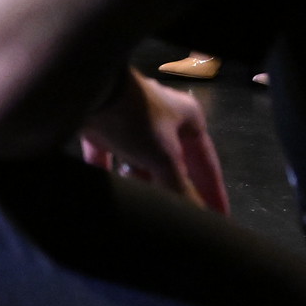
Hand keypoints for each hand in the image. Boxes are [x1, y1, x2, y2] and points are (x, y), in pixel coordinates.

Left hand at [78, 69, 228, 214]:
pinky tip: (112, 191)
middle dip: (175, 189)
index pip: (207, 163)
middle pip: (173, 162)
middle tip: (181, 218)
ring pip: (141, 160)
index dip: (214, 192)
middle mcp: (161, 116)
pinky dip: (108, 171)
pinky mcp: (100, 124)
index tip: (219, 217)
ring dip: (142, 182)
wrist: (85, 88)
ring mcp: (129, 118)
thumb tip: (195, 216)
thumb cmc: (136, 119)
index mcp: (187, 118)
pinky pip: (107, 155)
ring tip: (148, 209)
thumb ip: (180, 188)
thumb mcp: (164, 157)